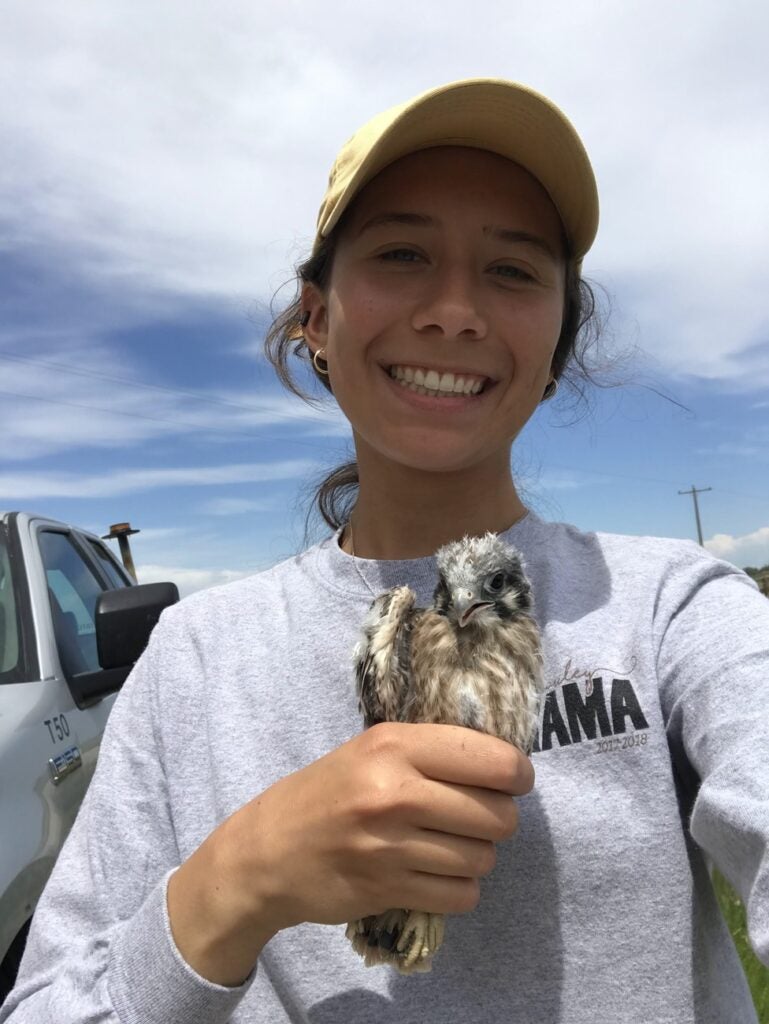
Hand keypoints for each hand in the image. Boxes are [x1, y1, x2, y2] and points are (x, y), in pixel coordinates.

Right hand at [168, 722, 533, 984]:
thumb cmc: (326, 791)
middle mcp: (394, 793)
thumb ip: (429, 750)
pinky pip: (462, 895)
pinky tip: (437, 873)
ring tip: (451, 844)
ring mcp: (390, 846)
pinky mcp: (388, 890)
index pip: (491, 759)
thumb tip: (504, 762)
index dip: (516, 773)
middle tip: (478, 816)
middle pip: (497, 815)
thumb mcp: (371, 750)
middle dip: (499, 818)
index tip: (513, 780)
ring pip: (483, 858)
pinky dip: (460, 888)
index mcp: (393, 746)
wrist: (267, 851)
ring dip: (478, 855)